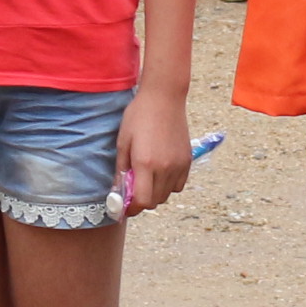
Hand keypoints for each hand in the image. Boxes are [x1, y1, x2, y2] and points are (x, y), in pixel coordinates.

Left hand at [116, 88, 192, 216]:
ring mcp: (178, 165)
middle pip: (155, 201)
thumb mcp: (123, 142)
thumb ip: (121, 170)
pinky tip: (160, 172)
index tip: (124, 207)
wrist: (164, 98)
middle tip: (132, 191)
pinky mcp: (187, 161)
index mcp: (146, 163)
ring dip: (155, 193)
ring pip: (167, 195)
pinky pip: (178, 185)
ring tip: (146, 178)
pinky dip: (168, 185)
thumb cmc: (138, 117)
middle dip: (142, 201)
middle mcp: (165, 168)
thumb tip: (118, 192)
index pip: (142, 202)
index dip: (132, 208)